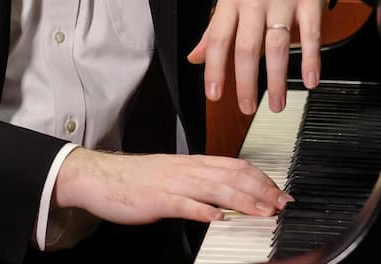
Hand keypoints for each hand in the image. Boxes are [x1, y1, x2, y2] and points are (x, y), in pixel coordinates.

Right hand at [53, 148, 291, 223]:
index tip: (279, 193)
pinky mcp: (158, 199)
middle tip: (280, 204)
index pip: (236, 166)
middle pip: (232, 175)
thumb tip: (225, 196)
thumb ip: (200, 183)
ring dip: (242, 200)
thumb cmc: (136, 179)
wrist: (100, 177)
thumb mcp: (174, 176)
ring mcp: (174, 183)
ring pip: (215, 187)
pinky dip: (203, 210)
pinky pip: (184, 204)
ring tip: (261, 211)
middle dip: (261, 190)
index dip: (261, 179)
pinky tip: (217, 218)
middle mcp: (188, 169)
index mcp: (193, 163)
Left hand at [186, 0, 361, 114]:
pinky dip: (310, 59)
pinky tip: (311, 80)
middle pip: (246, 48)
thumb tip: (194, 57)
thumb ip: (216, 24)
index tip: (214, 96)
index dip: (214, 69)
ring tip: (278, 104)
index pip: (217, 38)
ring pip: (277, 46)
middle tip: (246, 109)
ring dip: (277, 80)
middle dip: (245, 83)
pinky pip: (310, 33)